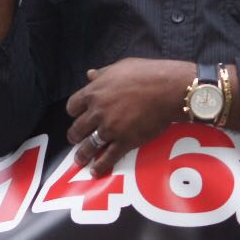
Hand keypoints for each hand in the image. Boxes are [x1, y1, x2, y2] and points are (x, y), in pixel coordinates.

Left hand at [65, 58, 194, 175]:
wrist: (166, 89)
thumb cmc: (145, 74)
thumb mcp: (119, 68)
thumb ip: (102, 74)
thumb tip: (90, 74)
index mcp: (94, 92)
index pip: (73, 106)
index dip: (74, 112)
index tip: (76, 116)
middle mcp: (97, 112)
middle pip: (78, 128)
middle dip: (75, 135)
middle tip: (75, 139)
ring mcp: (110, 128)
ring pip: (89, 145)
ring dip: (82, 154)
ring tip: (79, 160)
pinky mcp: (125, 141)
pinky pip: (108, 157)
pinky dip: (100, 166)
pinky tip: (95, 171)